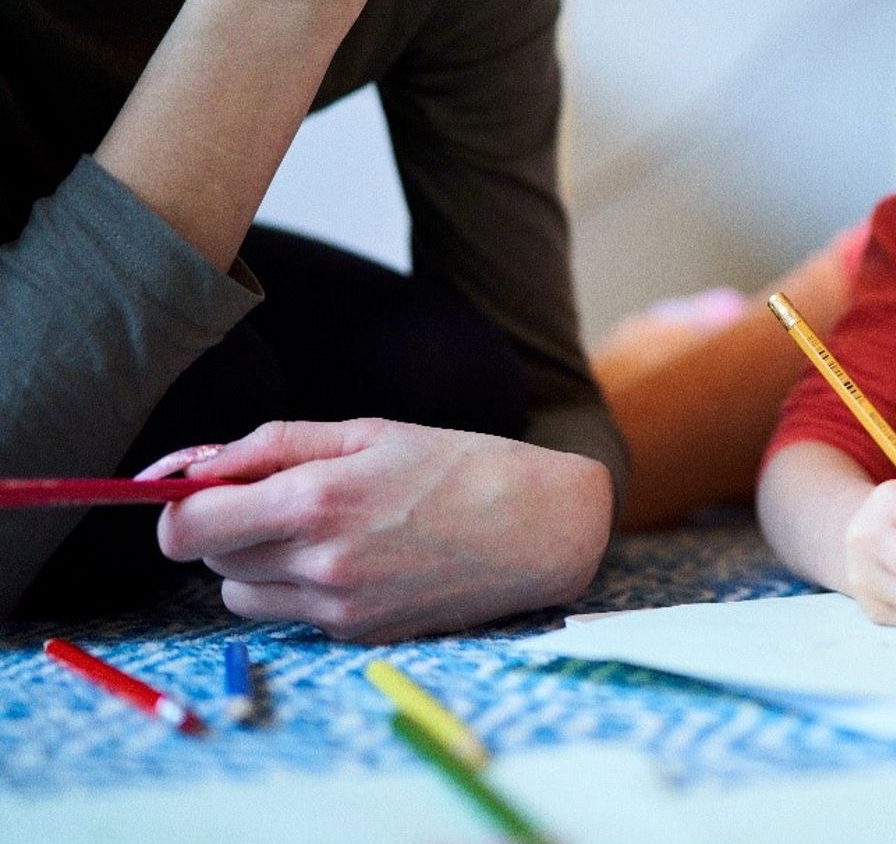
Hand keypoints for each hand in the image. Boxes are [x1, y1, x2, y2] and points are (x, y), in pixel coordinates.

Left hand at [155, 419, 612, 641]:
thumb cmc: (462, 466)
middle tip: (282, 497)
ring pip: (241, 596)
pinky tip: (358, 558)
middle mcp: (319, 563)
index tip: (204, 490)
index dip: (179, 508)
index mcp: (316, 500)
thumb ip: (272, 444)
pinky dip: (301, 589)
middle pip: (210, 561)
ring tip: (321, 530)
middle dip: (227, 528)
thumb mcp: (369, 432)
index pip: (186, 528)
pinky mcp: (358, 636)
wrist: (543, 529)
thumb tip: (193, 464)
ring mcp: (339, 608)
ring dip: (257, 564)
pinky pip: (292, 616)